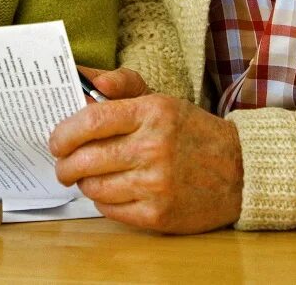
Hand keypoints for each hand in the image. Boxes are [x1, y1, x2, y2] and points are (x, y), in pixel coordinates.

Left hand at [49, 68, 243, 233]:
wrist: (240, 170)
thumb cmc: (190, 132)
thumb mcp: (161, 99)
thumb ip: (123, 85)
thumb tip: (87, 80)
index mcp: (152, 112)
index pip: (91, 121)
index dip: (64, 133)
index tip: (56, 140)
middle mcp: (153, 147)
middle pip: (86, 159)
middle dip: (65, 165)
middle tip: (63, 165)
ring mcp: (156, 183)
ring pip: (94, 187)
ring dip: (84, 183)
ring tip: (88, 178)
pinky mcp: (158, 214)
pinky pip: (110, 210)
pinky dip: (103, 201)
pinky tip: (110, 191)